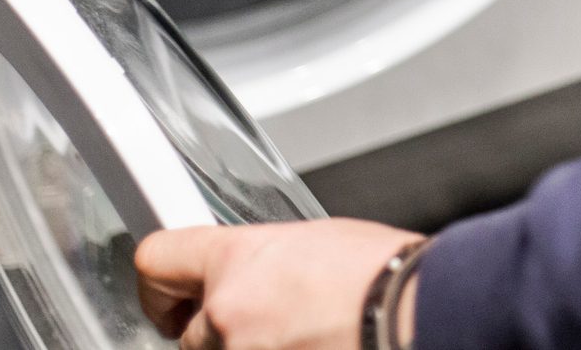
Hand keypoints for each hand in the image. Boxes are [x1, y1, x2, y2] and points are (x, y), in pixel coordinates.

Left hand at [135, 218, 420, 349]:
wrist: (422, 313)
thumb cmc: (387, 278)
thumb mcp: (318, 242)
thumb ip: (268, 262)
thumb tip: (261, 276)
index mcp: (239, 258)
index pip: (157, 259)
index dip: (162, 281)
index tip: (168, 293)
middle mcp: (229, 311)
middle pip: (193, 332)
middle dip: (224, 333)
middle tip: (275, 325)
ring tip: (311, 337)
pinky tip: (318, 346)